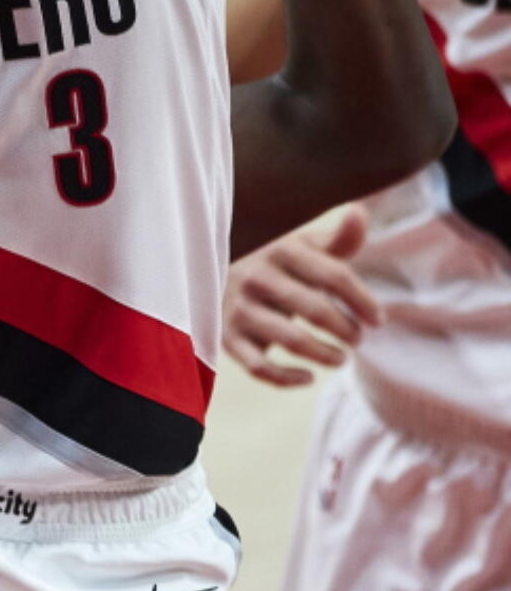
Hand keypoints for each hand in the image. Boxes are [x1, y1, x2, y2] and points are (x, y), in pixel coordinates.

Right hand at [224, 207, 381, 387]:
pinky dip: (288, 378)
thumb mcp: (302, 246)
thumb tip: (359, 212)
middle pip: (317, 310)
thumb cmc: (274, 264)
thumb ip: (336, 237)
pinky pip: (261, 367)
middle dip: (347, 330)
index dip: (363, 300)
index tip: (378, 320)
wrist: (213, 273)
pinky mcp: (226, 337)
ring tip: (342, 358)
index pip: (335, 276)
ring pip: (293, 341)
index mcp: (281, 249)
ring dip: (326, 355)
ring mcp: (239, 308)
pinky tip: (308, 376)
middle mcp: (257, 276)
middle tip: (359, 339)